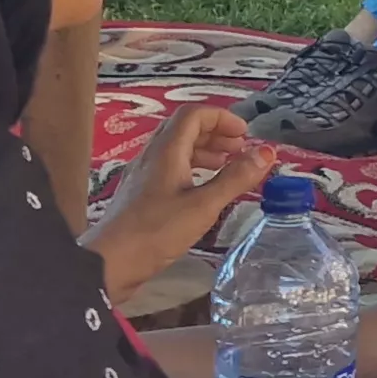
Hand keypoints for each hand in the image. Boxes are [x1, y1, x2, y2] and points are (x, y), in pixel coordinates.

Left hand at [85, 104, 274, 295]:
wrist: (110, 263)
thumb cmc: (156, 231)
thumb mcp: (203, 206)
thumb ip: (235, 178)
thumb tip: (267, 152)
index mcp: (166, 151)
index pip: (194, 115)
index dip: (222, 118)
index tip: (245, 134)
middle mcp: (152, 155)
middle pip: (185, 128)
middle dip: (216, 133)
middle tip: (240, 149)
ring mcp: (143, 174)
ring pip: (177, 148)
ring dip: (205, 150)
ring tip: (227, 166)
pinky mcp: (140, 194)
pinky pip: (170, 167)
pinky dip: (192, 168)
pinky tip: (203, 189)